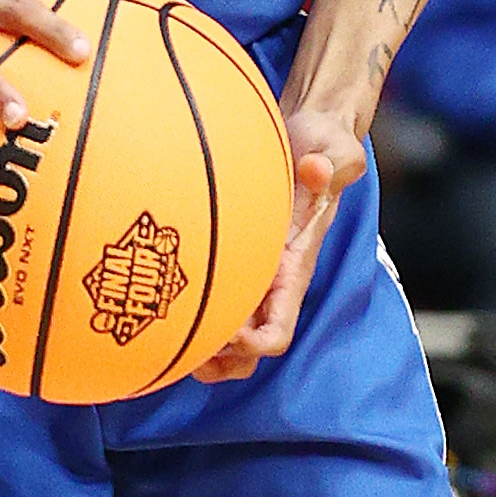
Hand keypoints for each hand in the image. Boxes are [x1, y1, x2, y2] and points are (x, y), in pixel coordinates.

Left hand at [193, 109, 362, 381]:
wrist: (311, 135)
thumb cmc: (322, 146)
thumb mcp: (333, 150)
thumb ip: (332, 162)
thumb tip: (314, 169)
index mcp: (294, 271)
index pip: (276, 332)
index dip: (248, 344)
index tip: (222, 326)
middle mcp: (273, 282)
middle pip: (250, 353)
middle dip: (220, 361)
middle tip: (184, 347)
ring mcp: (253, 275)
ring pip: (230, 340)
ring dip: (204, 351)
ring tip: (167, 342)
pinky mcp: (235, 259)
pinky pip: (216, 303)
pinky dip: (192, 317)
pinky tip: (162, 302)